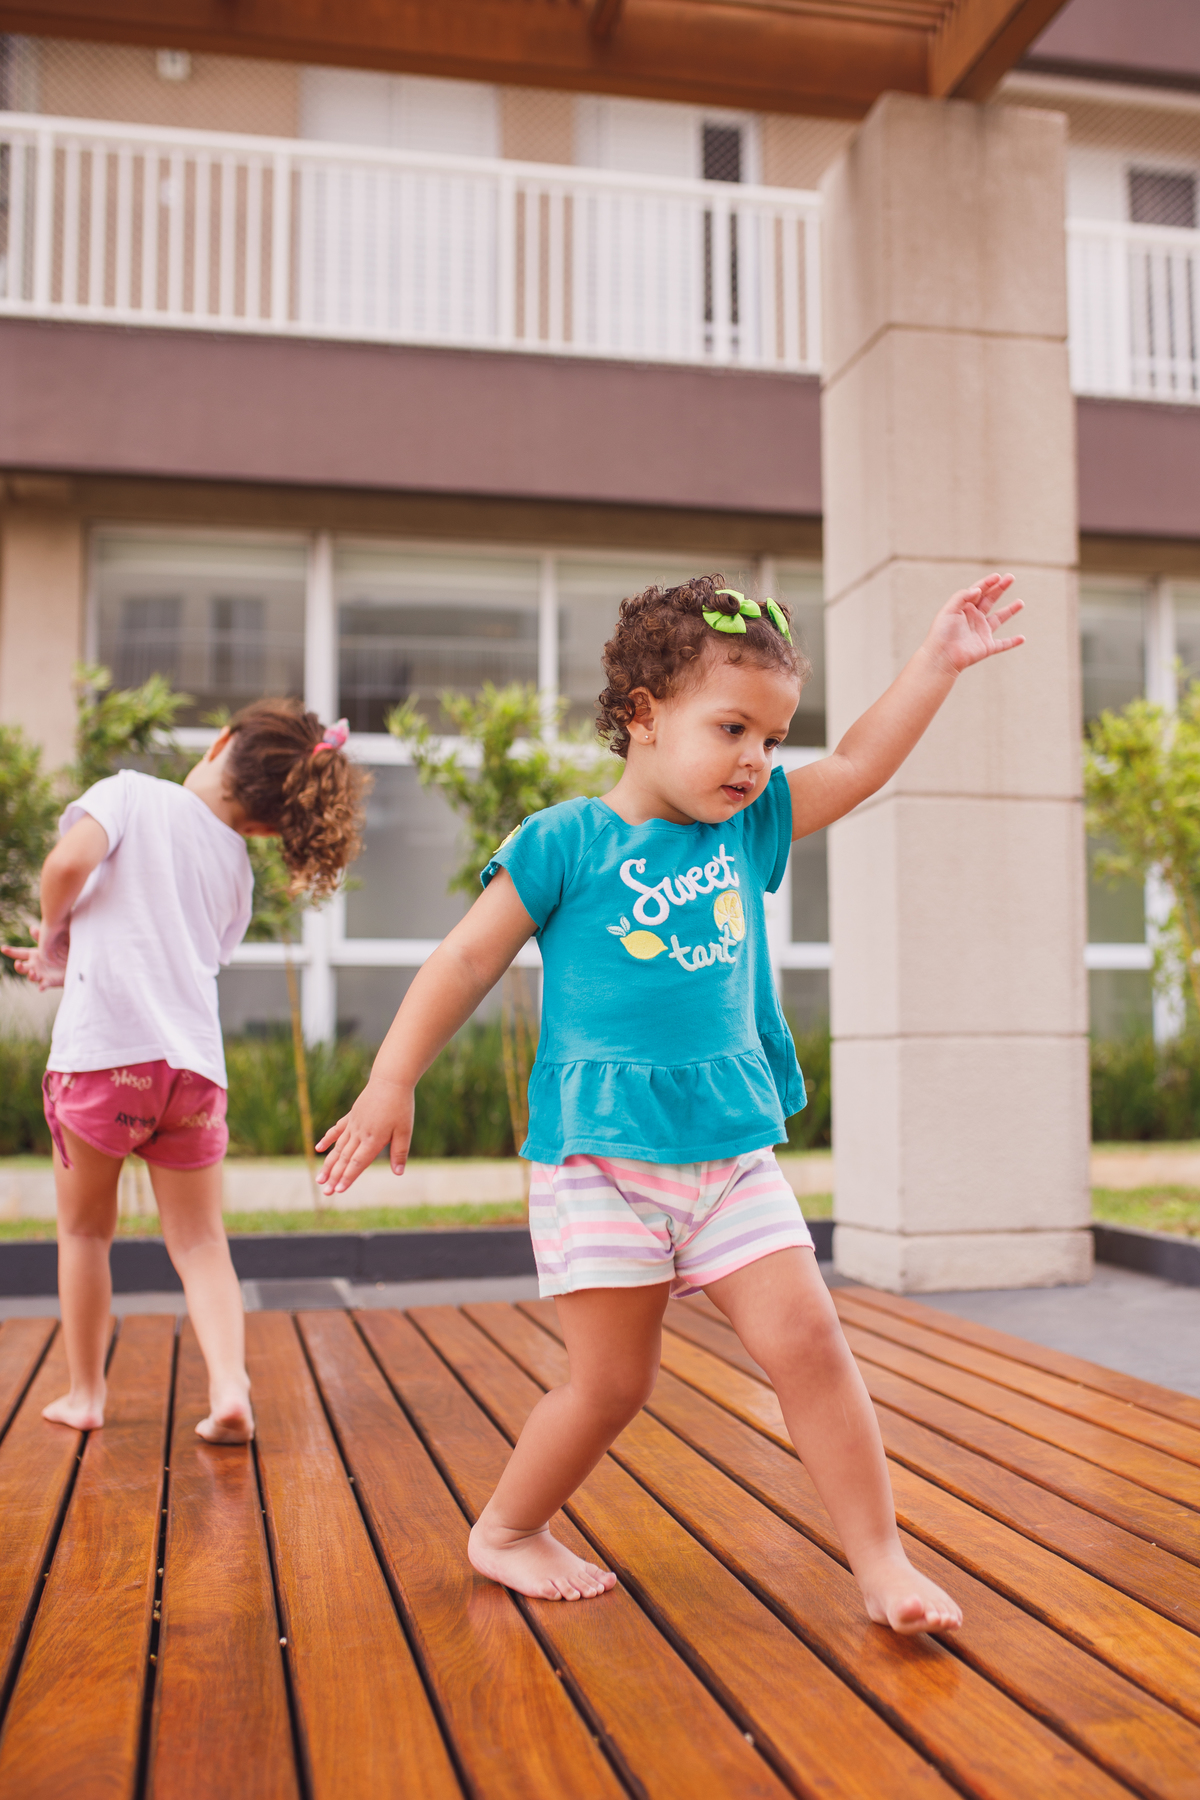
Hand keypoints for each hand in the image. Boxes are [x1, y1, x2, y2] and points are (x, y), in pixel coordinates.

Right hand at [1, 922, 68, 990]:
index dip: (11, 951)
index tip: (3, 948)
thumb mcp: (52, 942)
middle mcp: (35, 966)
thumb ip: (41, 937)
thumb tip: (32, 928)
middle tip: (18, 963)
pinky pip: (44, 985)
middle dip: (18, 966)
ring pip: (31, 977)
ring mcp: (41, 974)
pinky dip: (42, 986)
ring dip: (31, 976)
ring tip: (33, 973)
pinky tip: (41, 988)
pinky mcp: (49, 981)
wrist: (74, 964)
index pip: (20, 953)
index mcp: (33, 955)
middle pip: (22, 967)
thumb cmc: (61, 952)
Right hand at [315, 1074, 414, 1194]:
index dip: (348, 1178)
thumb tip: (398, 1173)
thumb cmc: (401, 1106)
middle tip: (325, 1192)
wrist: (391, 1080)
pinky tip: (319, 1148)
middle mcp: (360, 1134)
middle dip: (334, 1177)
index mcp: (373, 1140)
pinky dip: (328, 1139)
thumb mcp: (405, 1131)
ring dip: (328, 1164)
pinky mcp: (352, 1116)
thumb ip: (399, 1152)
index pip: (358, 1163)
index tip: (338, 1190)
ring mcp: (354, 1124)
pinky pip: (337, 1130)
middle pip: (344, 1159)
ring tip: (319, 1178)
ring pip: (338, 1148)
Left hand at [924, 574, 1024, 676]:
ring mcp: (981, 633)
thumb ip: (962, 597)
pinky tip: (1022, 638)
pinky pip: (1002, 644)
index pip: (978, 592)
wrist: (942, 657)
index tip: (998, 576)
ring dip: (1010, 610)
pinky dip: (1012, 642)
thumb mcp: (948, 610)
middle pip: (990, 600)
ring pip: (999, 619)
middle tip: (1011, 577)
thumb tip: (978, 590)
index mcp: (964, 609)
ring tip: (1020, 602)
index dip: (988, 583)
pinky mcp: (986, 647)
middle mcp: (974, 619)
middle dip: (1000, 588)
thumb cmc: (941, 633)